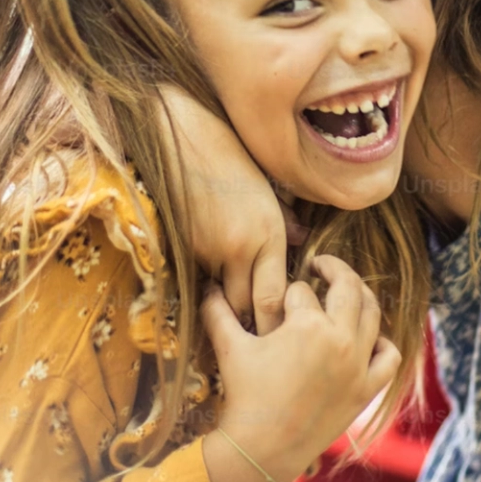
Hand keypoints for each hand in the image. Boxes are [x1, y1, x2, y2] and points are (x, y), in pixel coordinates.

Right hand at [156, 85, 295, 332]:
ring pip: (220, 298)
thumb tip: (298, 242)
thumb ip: (284, 222)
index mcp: (268, 234)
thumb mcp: (267, 189)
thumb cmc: (231, 158)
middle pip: (246, 308)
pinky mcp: (182, 247)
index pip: (273, 299)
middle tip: (258, 343)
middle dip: (251, 328)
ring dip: (227, 310)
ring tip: (236, 325)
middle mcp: (241, 248)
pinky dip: (205, 287)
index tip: (278, 337)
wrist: (182, 138)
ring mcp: (208, 250)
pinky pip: (199, 279)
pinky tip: (210, 293)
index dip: (274, 324)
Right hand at [199, 255, 400, 481]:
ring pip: (373, 314)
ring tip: (346, 292)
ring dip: (361, 296)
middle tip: (320, 265)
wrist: (262, 450)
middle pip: (347, 287)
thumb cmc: (245, 396)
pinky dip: (383, 343)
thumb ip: (217, 311)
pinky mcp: (366, 390)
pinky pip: (389, 357)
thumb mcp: (230, 348)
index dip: (285, 293)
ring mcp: (358, 365)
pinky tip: (367, 338)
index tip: (279, 300)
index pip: (300, 290)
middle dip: (333, 269)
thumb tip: (207, 285)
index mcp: (308, 325)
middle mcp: (340, 339)